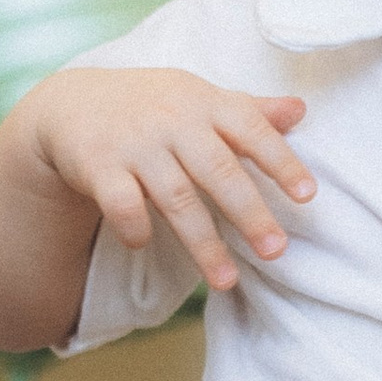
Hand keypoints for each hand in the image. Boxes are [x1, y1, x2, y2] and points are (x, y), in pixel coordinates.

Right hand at [31, 68, 312, 295]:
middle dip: (249, 213)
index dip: (282, 161)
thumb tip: (301, 110)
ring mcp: (135, 144)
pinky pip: (121, 204)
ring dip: (202, 243)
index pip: (252, 130)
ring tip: (226, 281)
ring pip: (175, 197)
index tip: (308, 196)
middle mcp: (173, 121)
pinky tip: (145, 244)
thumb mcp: (200, 99)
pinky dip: (135, 227)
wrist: (74, 104)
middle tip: (276, 251)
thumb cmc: (154, 107)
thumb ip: (250, 109)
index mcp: (205, 103)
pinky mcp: (99, 166)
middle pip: (218, 171)